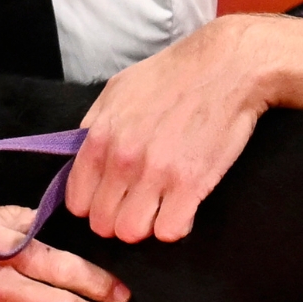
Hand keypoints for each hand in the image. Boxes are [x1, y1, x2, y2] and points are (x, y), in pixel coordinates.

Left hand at [65, 16, 270, 243]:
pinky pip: (169, 232)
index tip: (110, 197)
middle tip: (137, 203)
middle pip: (103, 223)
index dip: (93, 203)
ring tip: (159, 206)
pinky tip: (182, 207)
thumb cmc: (172, 76)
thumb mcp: (117, 90)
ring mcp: (156, 174)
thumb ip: (93, 126)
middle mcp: (123, 159)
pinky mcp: (190, 185)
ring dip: (145, 225)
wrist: (225, 68)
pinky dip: (175, 226)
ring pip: (132, 233)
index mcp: (100, 137)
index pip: (77, 201)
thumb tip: (78, 155)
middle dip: (118, 218)